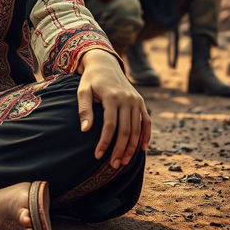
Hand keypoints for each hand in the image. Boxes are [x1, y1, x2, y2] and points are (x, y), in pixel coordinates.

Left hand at [76, 49, 150, 168]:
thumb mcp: (83, 91)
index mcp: (112, 97)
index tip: (97, 156)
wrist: (105, 64)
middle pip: (126, 131)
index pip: (110, 126)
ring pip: (137, 129)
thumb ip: (84, 109)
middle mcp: (127, 99)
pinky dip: (146, 136)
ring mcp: (136, 101)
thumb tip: (85, 130)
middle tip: (113, 165)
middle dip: (120, 150)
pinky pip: (146, 121)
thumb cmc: (90, 80)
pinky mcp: (141, 102)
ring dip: (132, 147)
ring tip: (124, 161)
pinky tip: (141, 149)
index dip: (104, 142)